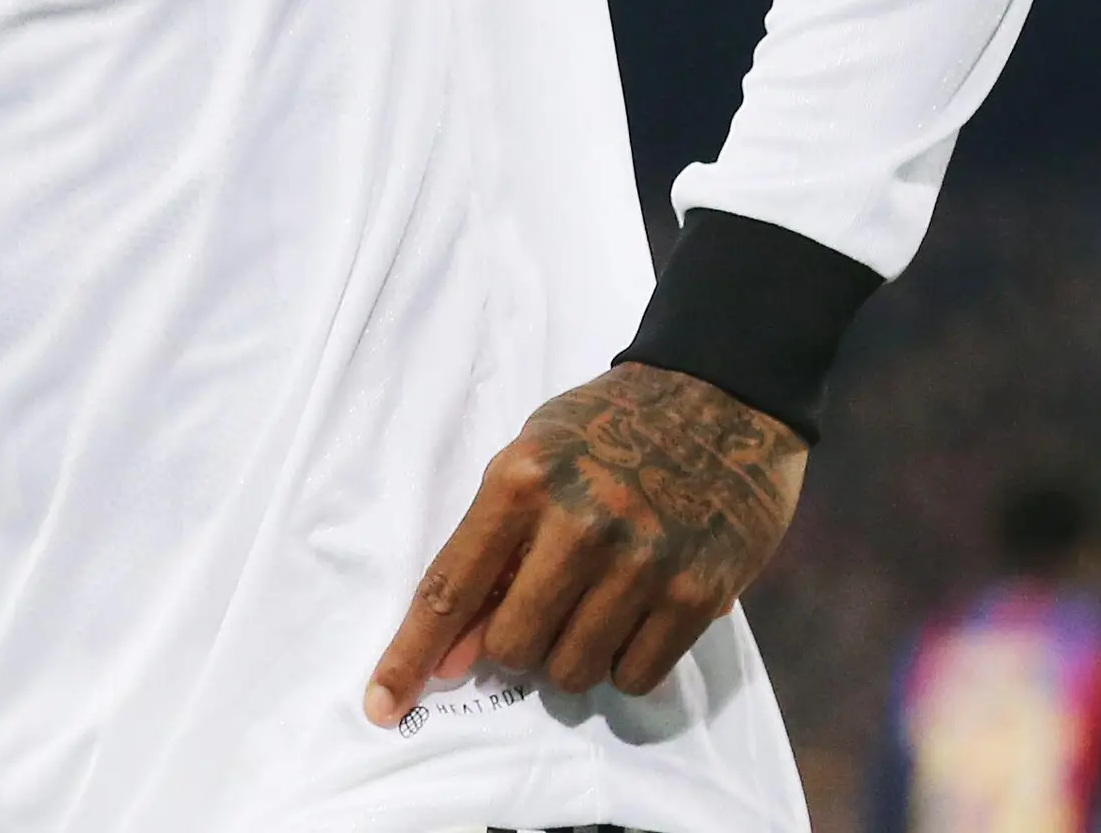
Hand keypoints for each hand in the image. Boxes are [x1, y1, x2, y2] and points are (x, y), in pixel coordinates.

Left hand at [365, 360, 804, 723]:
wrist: (718, 395)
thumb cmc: (607, 428)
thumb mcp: (533, 462)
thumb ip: (490, 551)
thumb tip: (453, 654)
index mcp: (521, 481)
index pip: (451, 587)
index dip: (411, 654)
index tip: (382, 705)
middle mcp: (579, 524)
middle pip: (511, 644)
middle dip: (514, 643)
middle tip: (542, 607)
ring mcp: (642, 562)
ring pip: (572, 670)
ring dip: (571, 655)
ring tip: (594, 604)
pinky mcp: (698, 593)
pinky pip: (636, 676)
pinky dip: (624, 663)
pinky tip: (635, 618)